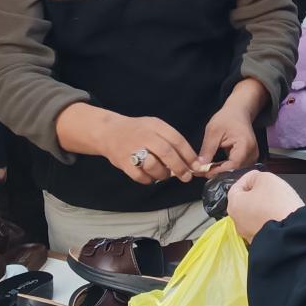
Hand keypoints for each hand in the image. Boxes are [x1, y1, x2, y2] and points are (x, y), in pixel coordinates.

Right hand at [58, 104, 199, 184]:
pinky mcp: (123, 162)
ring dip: (163, 174)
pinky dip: (148, 180)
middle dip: (180, 167)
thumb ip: (171, 141)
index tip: (197, 166)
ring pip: (154, 166)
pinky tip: (149, 176)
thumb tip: (191, 161)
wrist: (109, 132)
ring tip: (164, 175)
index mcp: (155, 125)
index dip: (189, 155)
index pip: (177, 140)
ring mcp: (132, 148)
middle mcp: (144, 135)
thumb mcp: (155, 127)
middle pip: (167, 153)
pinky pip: (140, 176)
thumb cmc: (138, 131)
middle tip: (186, 177)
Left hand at [196, 79, 267, 174]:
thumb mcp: (213, 131)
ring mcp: (252, 157)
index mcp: (245, 146)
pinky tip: (213, 167)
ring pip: (236, 171)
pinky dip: (224, 168)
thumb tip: (200, 166)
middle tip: (200, 172)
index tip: (202, 172)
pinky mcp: (248, 158)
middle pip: (235, 171)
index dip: (218, 171)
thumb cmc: (226, 118)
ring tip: (204, 170)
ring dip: (220, 172)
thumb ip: (208, 149)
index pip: (233, 165)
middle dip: (217, 173)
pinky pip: (236, 168)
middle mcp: (252, 154)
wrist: (238, 112)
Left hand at [228, 170, 303, 241]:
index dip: (250, 178)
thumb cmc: (278, 207)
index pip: (238, 185)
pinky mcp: (263, 243)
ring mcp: (250, 235)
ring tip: (279, 203)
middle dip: (258, 194)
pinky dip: (272, 220)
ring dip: (266, 208)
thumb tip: (255, 180)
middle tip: (271, 189)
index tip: (259, 175)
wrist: (292, 234)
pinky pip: (266, 227)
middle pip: (247, 202)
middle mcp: (238, 223)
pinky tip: (282, 216)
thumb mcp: (266, 178)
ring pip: (256, 215)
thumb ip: (256, 176)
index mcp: (234, 205)